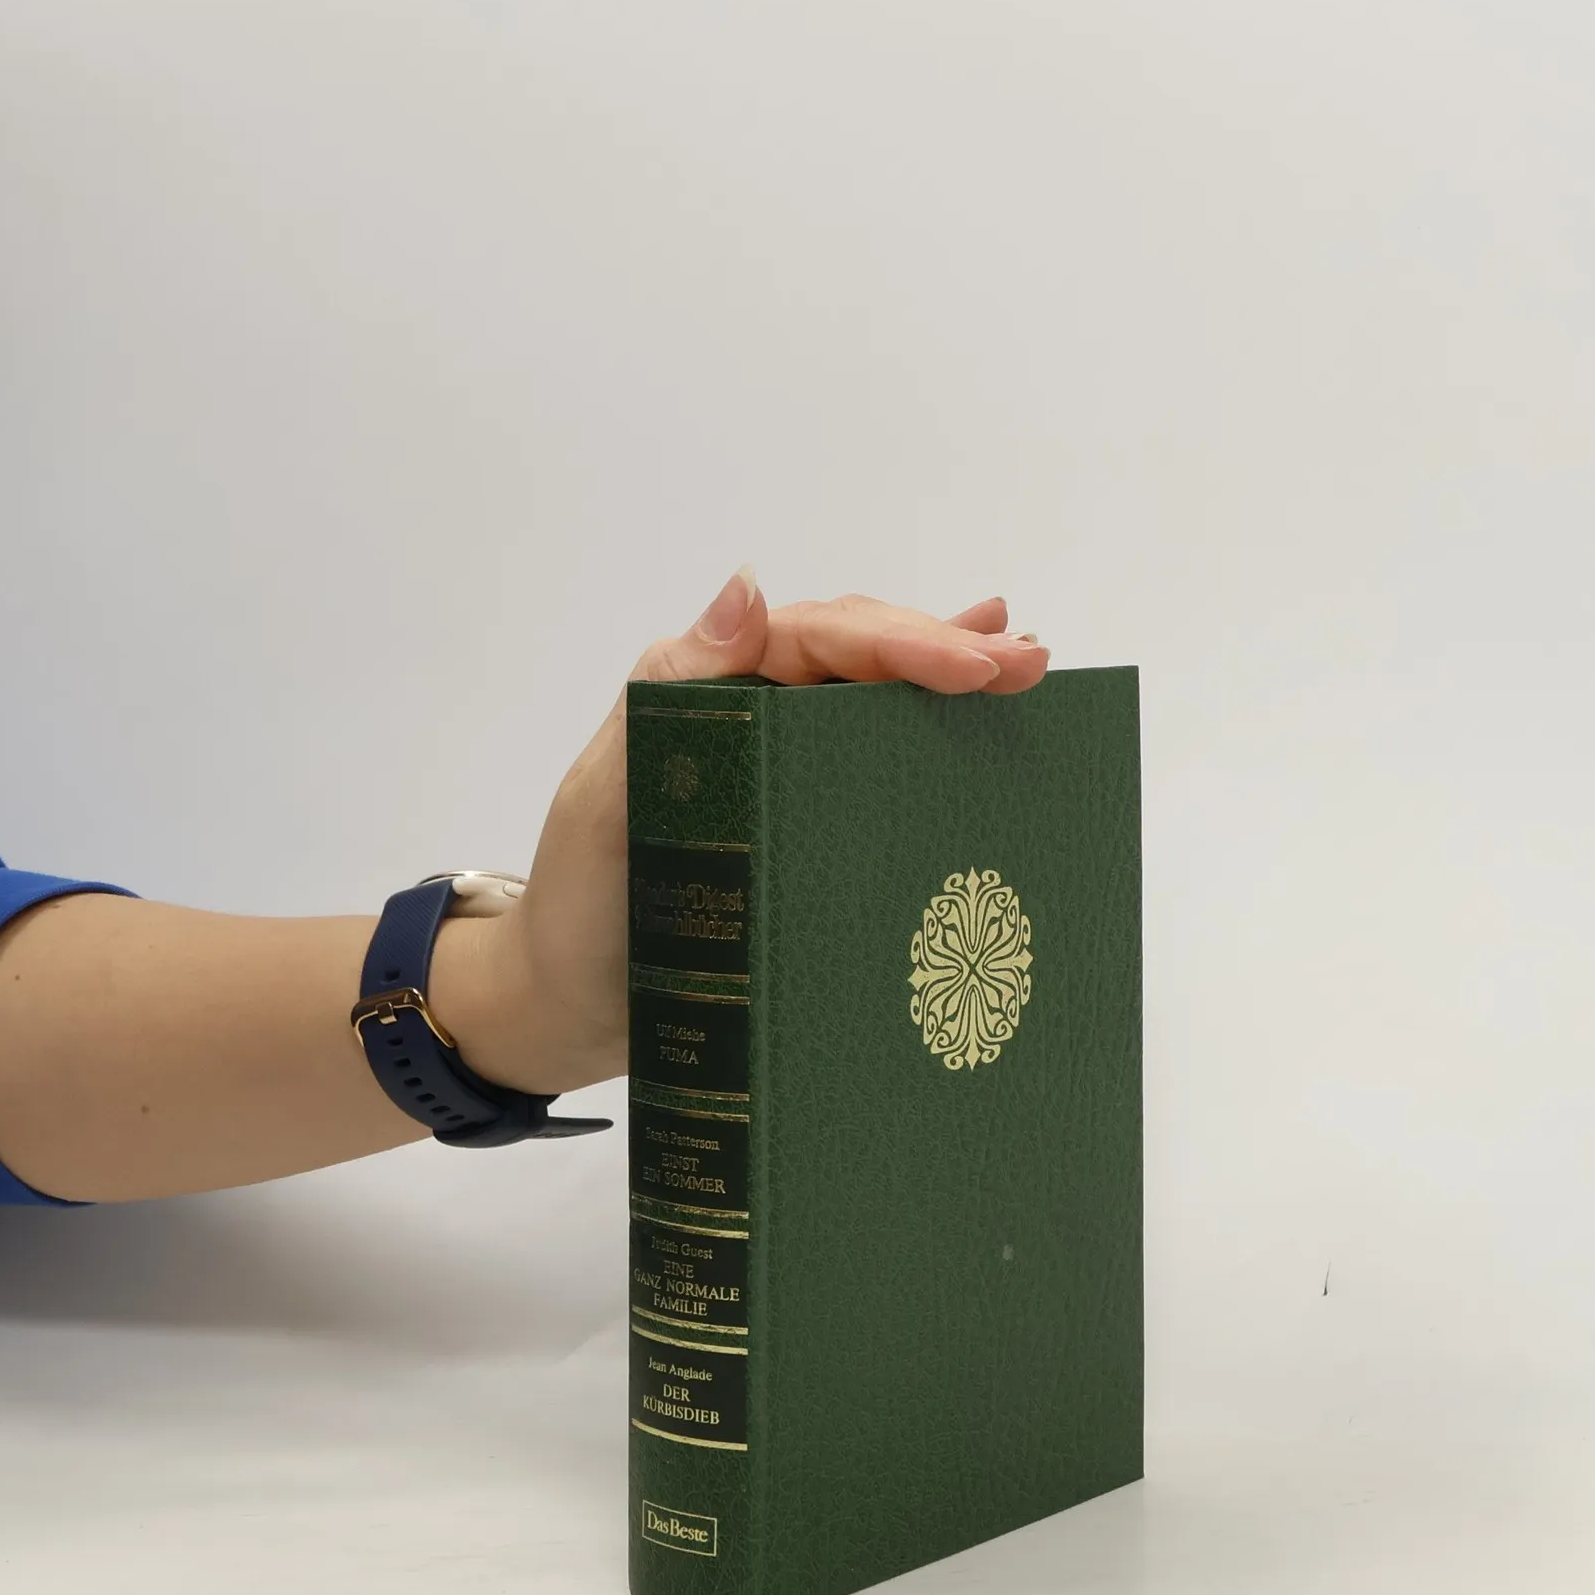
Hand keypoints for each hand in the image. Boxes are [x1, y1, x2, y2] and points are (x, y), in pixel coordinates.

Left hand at [432, 571, 1049, 1094]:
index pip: (817, 639)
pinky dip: (924, 726)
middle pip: (859, 656)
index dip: (903, 642)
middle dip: (946, 651)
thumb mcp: (607, 799)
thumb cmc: (579, 907)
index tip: (974, 667)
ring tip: (1026, 665)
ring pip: (874, 697)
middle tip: (1029, 665)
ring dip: (948, 676)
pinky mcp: (794, 816)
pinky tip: (978, 703)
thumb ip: (669, 697)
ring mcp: (775, 762)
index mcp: (704, 688)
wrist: (565, 1003)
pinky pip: (866, 756)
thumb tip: (746, 591)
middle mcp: (746, 710)